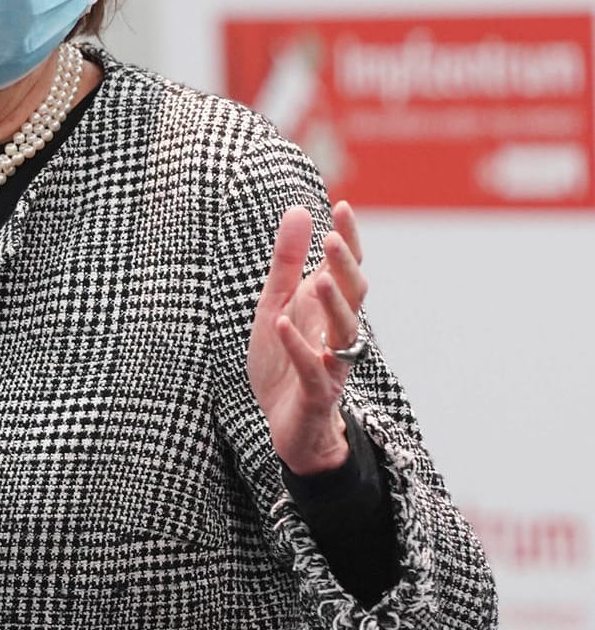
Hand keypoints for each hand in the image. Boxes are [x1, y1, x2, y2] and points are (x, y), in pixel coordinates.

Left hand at [247, 201, 370, 475]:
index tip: (342, 206)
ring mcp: (330, 362)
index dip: (348, 239)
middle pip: (354, 295)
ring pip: (344, 332)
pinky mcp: (315, 392)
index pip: (346, 268)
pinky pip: (311, 368)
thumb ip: (286, 262)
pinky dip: (298, 347)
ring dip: (334, 306)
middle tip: (333, 239)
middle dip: (346, 268)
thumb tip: (299, 210)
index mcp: (328, 308)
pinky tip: (282, 326)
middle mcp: (337, 332)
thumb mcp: (276, 304)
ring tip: (321, 279)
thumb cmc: (284, 360)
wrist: (286, 424)